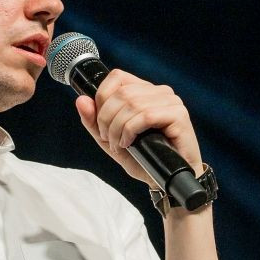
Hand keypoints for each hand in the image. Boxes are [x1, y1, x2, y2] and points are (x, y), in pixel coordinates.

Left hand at [74, 70, 201, 183]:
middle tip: (108, 139)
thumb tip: (81, 99)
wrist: (167, 181)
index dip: (101, 97)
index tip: (100, 123)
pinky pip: (146, 115)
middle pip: (121, 92)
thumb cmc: (144, 160)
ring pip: (132, 103)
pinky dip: (130, 130)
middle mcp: (161, 92)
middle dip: (106, 118)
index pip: (117, 77)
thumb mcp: (110, 140)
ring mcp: (172, 102)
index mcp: (146, 91)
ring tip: (118, 144)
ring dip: (117, 127)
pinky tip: (130, 143)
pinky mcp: (178, 115)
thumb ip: (94, 121)